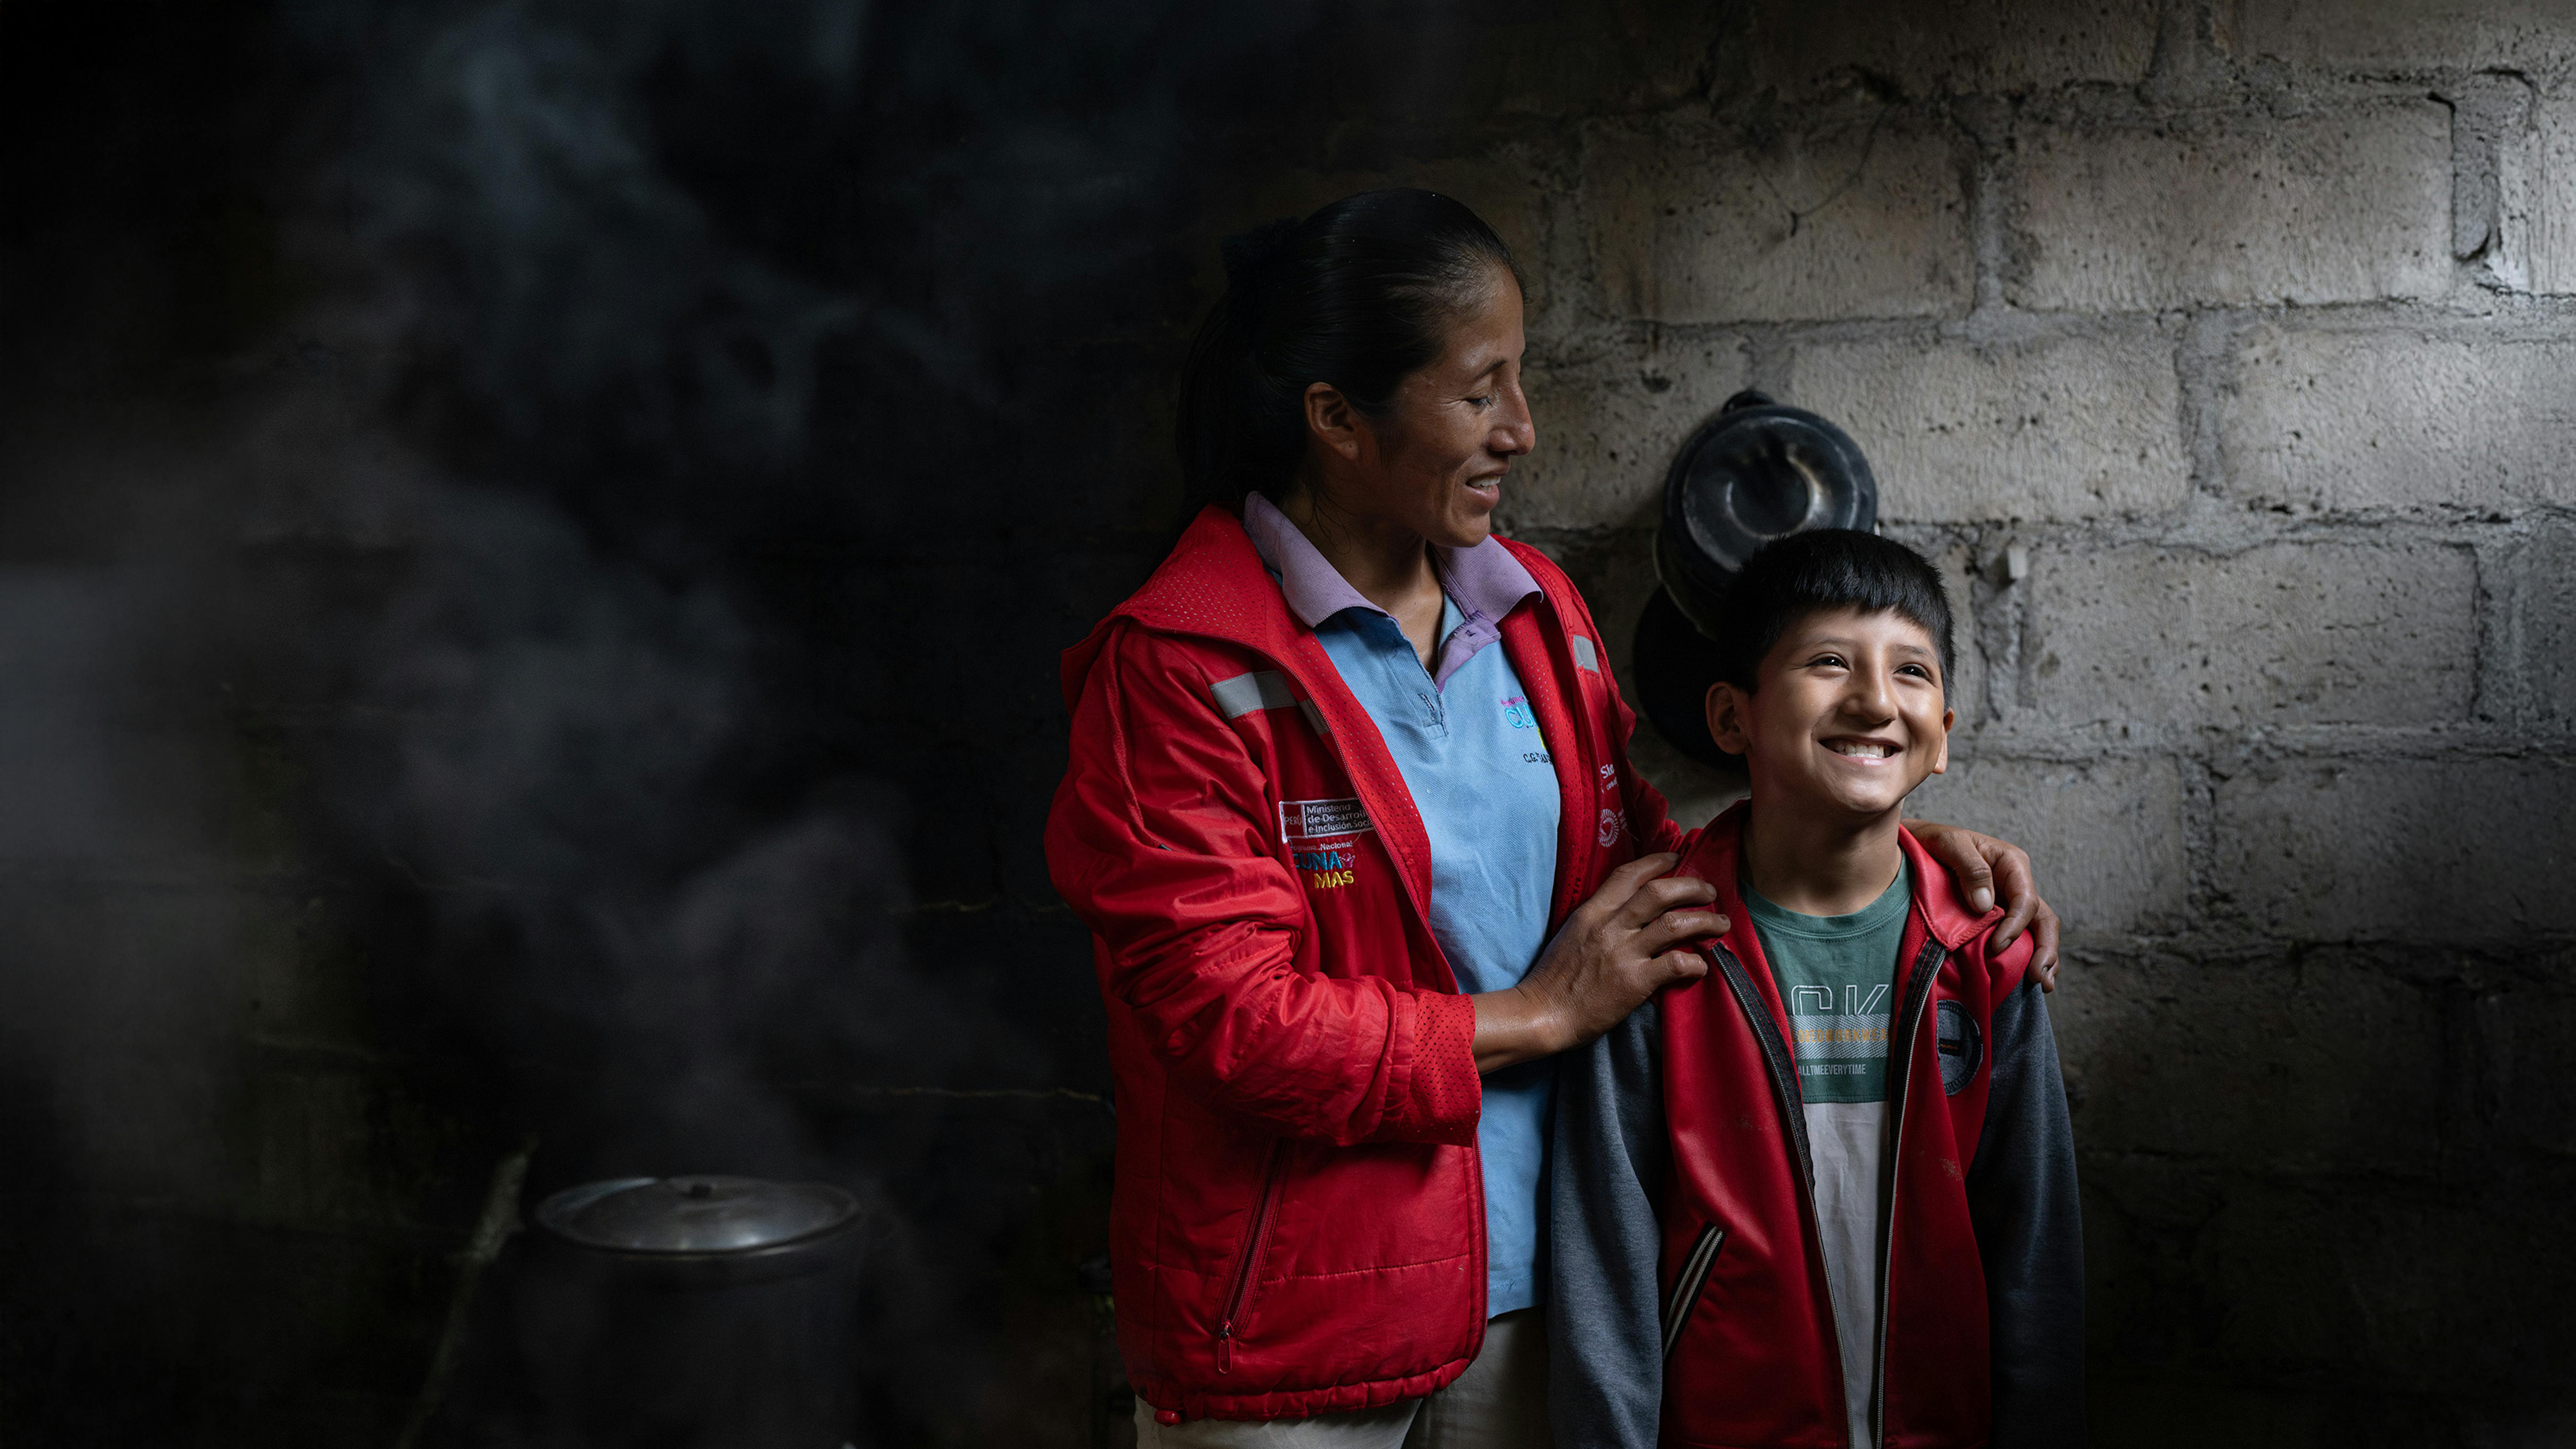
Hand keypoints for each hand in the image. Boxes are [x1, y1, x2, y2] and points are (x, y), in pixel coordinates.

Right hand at [1469, 853, 1727, 1072]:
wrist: (1541, 1013)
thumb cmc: (1555, 977)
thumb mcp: (1572, 933)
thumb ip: (1599, 918)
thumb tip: (1628, 910)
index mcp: (1592, 912)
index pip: (1628, 875)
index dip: (1657, 862)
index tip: (1677, 859)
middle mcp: (1610, 927)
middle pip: (1660, 893)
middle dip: (1692, 887)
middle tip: (1710, 892)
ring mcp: (1623, 954)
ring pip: (1675, 924)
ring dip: (1704, 921)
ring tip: (1720, 924)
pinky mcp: (1634, 983)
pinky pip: (1675, 964)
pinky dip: (1694, 962)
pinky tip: (1701, 966)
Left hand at [1904, 819, 2061, 990]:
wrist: (1915, 845)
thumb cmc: (1932, 840)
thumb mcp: (1948, 844)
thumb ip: (1971, 869)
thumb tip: (1986, 905)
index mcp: (2011, 863)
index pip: (2025, 900)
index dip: (2015, 926)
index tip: (1996, 947)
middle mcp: (2016, 884)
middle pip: (2041, 918)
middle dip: (2045, 949)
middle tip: (2038, 978)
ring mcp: (2009, 902)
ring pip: (2037, 931)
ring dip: (2043, 958)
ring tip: (2042, 985)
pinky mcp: (1999, 917)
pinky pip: (2020, 937)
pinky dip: (2027, 956)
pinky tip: (2027, 978)